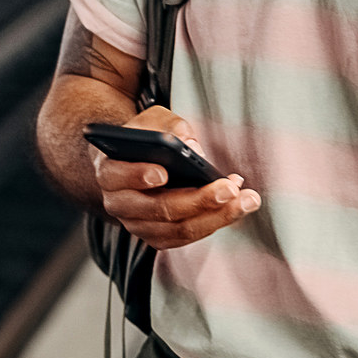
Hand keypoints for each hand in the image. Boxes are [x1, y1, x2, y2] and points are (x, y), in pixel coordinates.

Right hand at [92, 105, 260, 251]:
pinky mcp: (157, 236)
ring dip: (217, 216)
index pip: (119, 176)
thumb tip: (192, 146)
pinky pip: (187, 236)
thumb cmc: (146, 137)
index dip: (139, 175)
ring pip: (178, 230)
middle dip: (199, 199)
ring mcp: (137, 225)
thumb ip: (170, 126)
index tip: (163, 172)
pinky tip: (238, 206)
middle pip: (159, 209)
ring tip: (247, 199)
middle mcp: (119, 204)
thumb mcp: (154, 120)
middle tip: (231, 187)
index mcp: (110, 172)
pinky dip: (214, 222)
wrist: (134, 162)